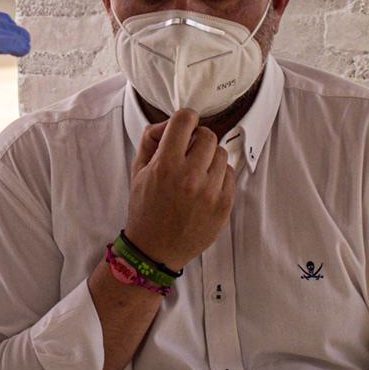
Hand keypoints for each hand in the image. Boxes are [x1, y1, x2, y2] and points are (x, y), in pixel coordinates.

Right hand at [123, 110, 235, 271]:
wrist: (154, 250)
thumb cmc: (145, 210)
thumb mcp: (138, 171)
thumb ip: (151, 140)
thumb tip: (169, 124)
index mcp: (166, 165)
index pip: (185, 120)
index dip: (184, 119)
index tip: (184, 126)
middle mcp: (190, 177)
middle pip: (208, 135)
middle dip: (198, 139)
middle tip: (189, 152)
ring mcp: (210, 193)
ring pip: (222, 154)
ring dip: (209, 158)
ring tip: (197, 172)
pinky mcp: (224, 206)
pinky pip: (230, 174)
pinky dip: (219, 176)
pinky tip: (205, 186)